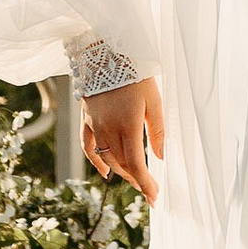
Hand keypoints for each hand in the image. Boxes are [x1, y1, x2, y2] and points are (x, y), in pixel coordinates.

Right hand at [81, 75, 162, 200]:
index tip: (155, 197)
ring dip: (121, 172)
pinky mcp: (86, 119)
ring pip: (107, 158)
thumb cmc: (136, 73)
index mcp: (128, 125)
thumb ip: (157, 130)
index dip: (145, 184)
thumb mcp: (154, 100)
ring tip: (135, 179)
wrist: (108, 51)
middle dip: (137, 179)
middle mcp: (109, 129)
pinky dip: (96, 162)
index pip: (136, 164)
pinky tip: (105, 173)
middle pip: (122, 164)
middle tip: (150, 189)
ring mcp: (95, 125)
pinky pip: (88, 146)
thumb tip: (160, 157)